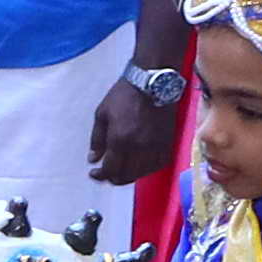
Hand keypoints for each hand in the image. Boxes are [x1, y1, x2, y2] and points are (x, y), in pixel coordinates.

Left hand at [85, 68, 189, 188]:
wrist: (152, 83)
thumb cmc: (123, 96)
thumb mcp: (102, 114)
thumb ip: (97, 140)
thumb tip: (93, 160)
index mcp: (120, 140)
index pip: (110, 169)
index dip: (101, 175)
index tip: (94, 173)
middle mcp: (139, 148)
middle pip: (126, 176)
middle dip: (113, 178)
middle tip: (107, 173)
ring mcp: (155, 147)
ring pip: (142, 173)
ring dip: (130, 175)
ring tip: (122, 170)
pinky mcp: (168, 143)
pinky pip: (158, 165)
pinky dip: (147, 169)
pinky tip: (140, 165)